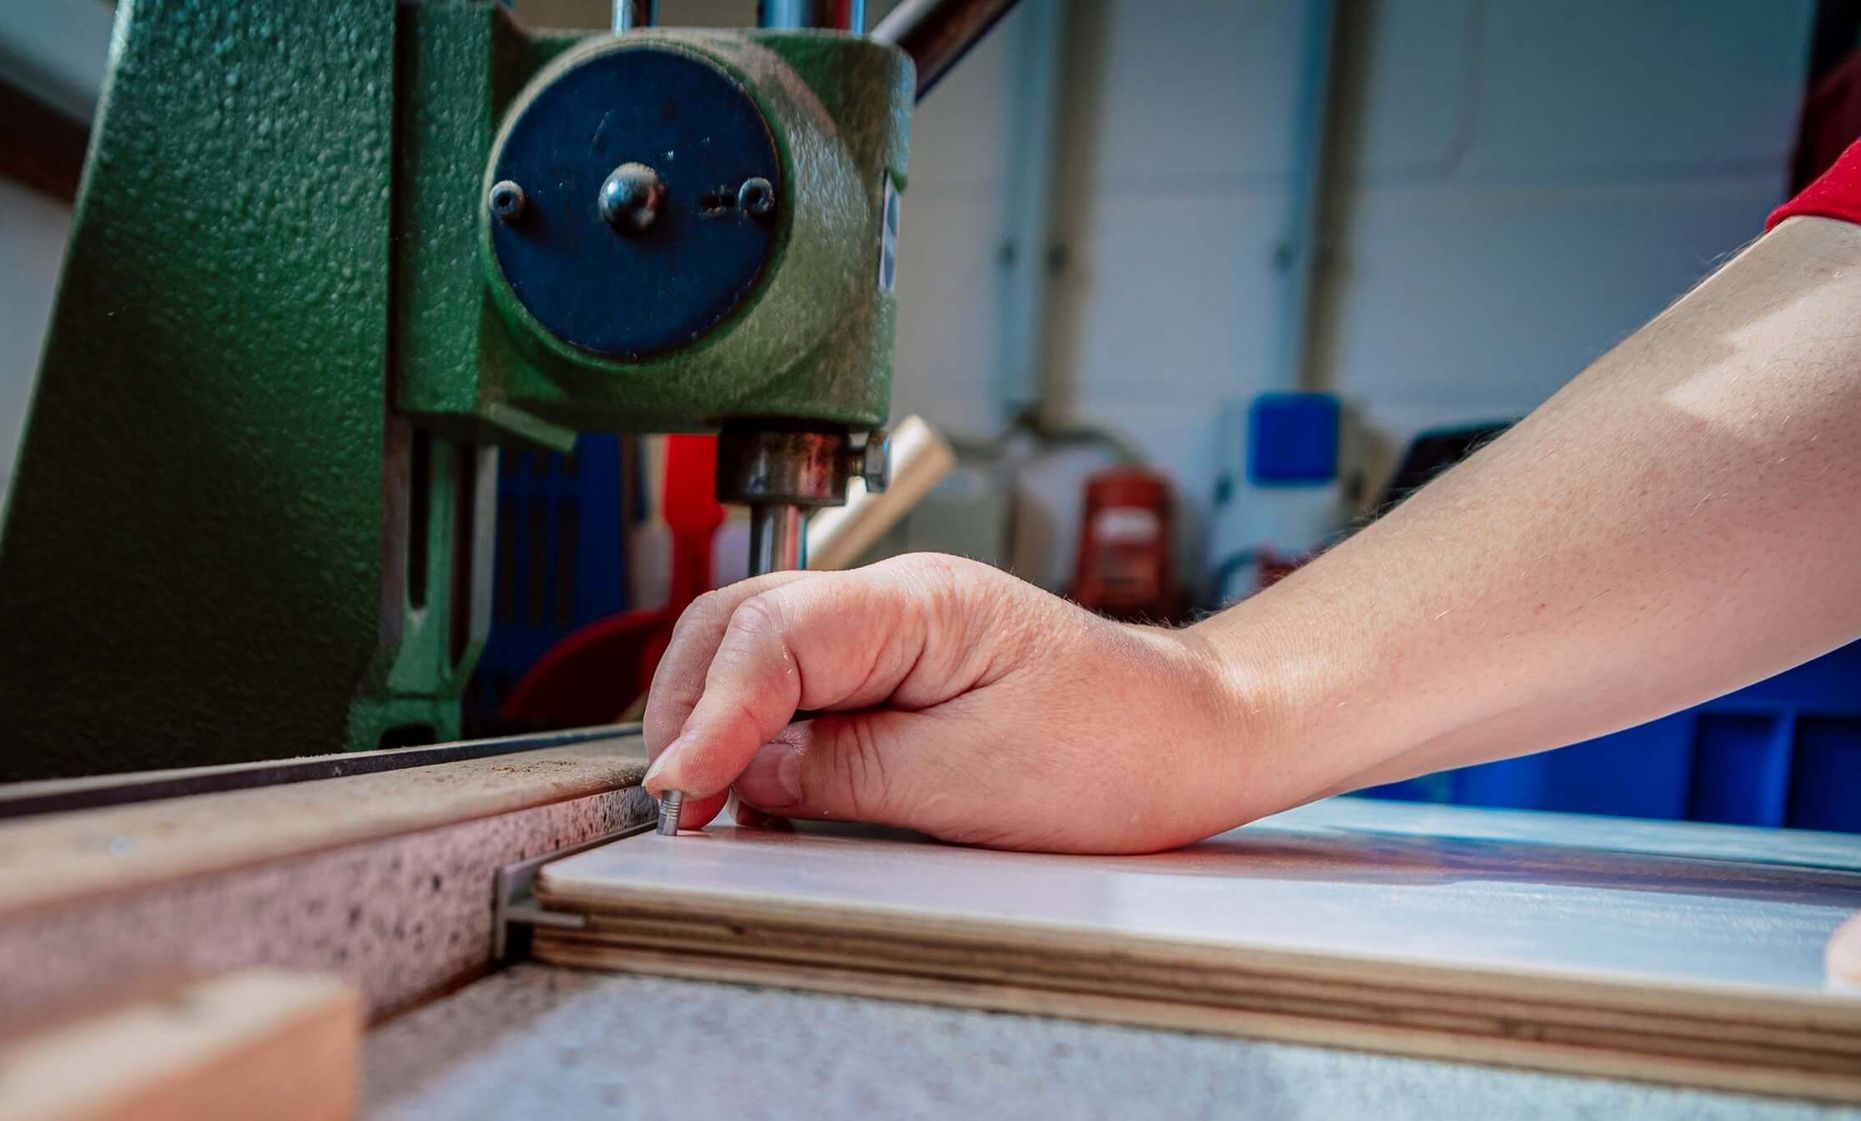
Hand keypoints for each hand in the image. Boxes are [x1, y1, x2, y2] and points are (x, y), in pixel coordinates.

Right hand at [640, 553, 1313, 852]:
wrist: (1204, 735)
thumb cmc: (1122, 749)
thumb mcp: (974, 784)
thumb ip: (843, 774)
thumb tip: (739, 776)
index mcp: (917, 603)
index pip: (771, 637)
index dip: (708, 716)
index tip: (678, 789)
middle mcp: (891, 599)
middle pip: (737, 624)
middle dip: (684, 706)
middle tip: (672, 804)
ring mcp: (888, 628)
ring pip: (752, 646)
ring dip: (708, 714)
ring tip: (697, 799)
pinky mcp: (892, 667)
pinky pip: (793, 679)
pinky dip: (751, 725)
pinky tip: (747, 781)